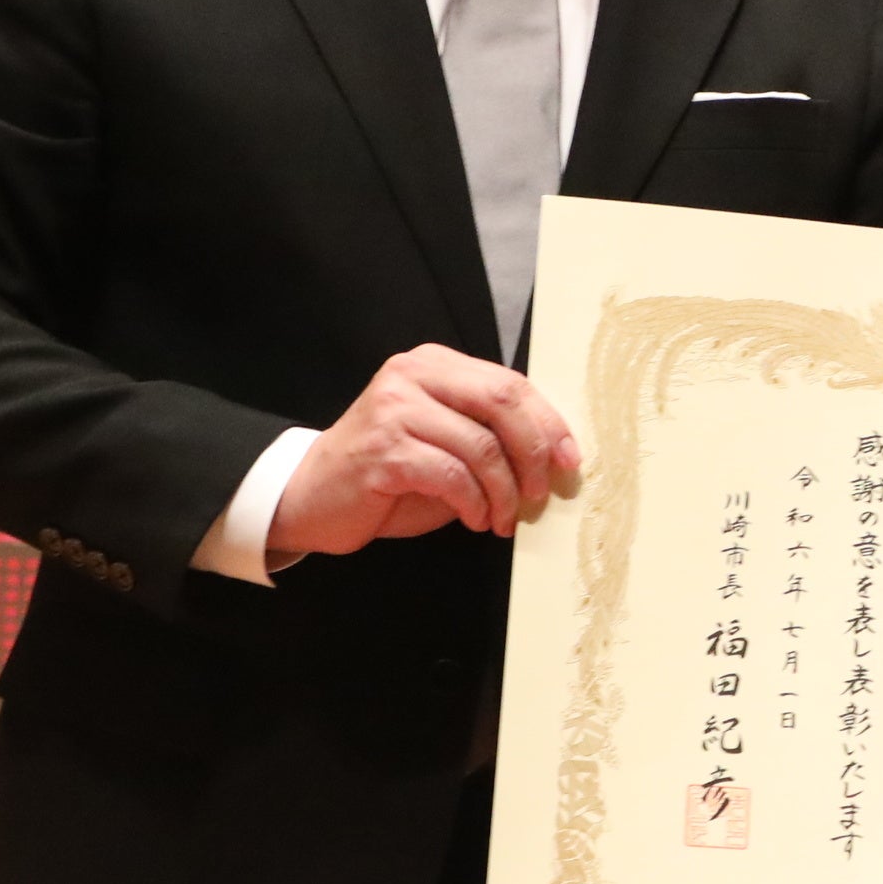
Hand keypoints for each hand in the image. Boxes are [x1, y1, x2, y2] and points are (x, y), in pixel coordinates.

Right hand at [268, 345, 579, 555]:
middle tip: (541, 494)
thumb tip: (553, 456)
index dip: (548, 423)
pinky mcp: (384, 450)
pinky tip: (475, 519)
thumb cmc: (387, 474)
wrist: (313, 496)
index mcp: (434, 364)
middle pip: (502, 403)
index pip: (510, 384)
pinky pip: (452, 476)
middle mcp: (413, 376)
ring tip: (502, 519)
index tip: (568, 460)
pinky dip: (474, 503)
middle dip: (533, 453)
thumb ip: (487, 434)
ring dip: (503, 493)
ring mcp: (395, 410)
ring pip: (481, 447)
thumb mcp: (444, 441)